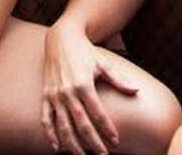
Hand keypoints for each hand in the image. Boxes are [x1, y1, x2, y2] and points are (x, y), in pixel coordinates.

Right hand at [41, 21, 137, 154]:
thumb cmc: (85, 52)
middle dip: (93, 143)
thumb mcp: (103, 63)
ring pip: (63, 126)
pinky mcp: (46, 96)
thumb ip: (118, 79)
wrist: (61, 38)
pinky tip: (57, 148)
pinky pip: (46, 119)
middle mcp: (68, 92)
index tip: (115, 141)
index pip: (98, 113)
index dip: (107, 129)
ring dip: (73, 145)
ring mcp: (55, 95)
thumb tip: (136, 90)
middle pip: (81, 124)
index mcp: (84, 84)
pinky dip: (50, 135)